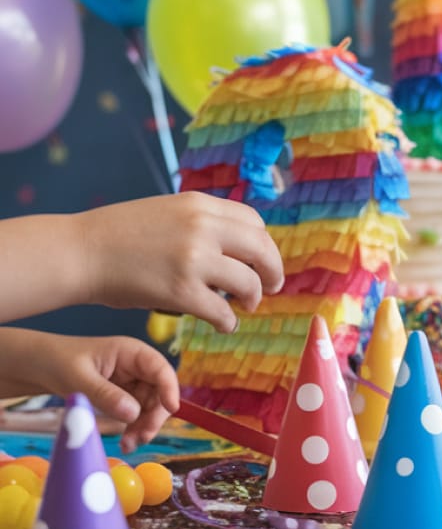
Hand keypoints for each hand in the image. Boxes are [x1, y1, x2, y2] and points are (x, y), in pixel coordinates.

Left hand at [31, 333, 179, 453]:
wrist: (36, 367)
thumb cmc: (57, 362)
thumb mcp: (79, 378)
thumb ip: (106, 395)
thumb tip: (134, 413)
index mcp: (132, 353)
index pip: (160, 369)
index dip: (169, 388)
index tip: (171, 409)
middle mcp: (137, 368)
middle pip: (159, 393)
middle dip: (154, 416)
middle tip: (142, 437)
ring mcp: (131, 383)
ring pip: (150, 408)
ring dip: (144, 427)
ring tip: (129, 445)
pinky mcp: (123, 397)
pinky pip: (136, 415)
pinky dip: (133, 429)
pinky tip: (125, 442)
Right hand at [77, 192, 284, 332]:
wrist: (81, 252)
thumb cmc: (120, 236)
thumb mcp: (168, 211)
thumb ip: (202, 223)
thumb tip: (240, 245)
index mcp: (199, 205)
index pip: (255, 223)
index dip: (263, 246)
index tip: (261, 260)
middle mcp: (201, 228)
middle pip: (262, 251)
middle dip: (273, 272)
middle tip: (271, 287)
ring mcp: (193, 260)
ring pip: (249, 284)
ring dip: (253, 299)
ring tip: (242, 306)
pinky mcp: (182, 292)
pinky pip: (224, 312)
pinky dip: (229, 322)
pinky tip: (224, 324)